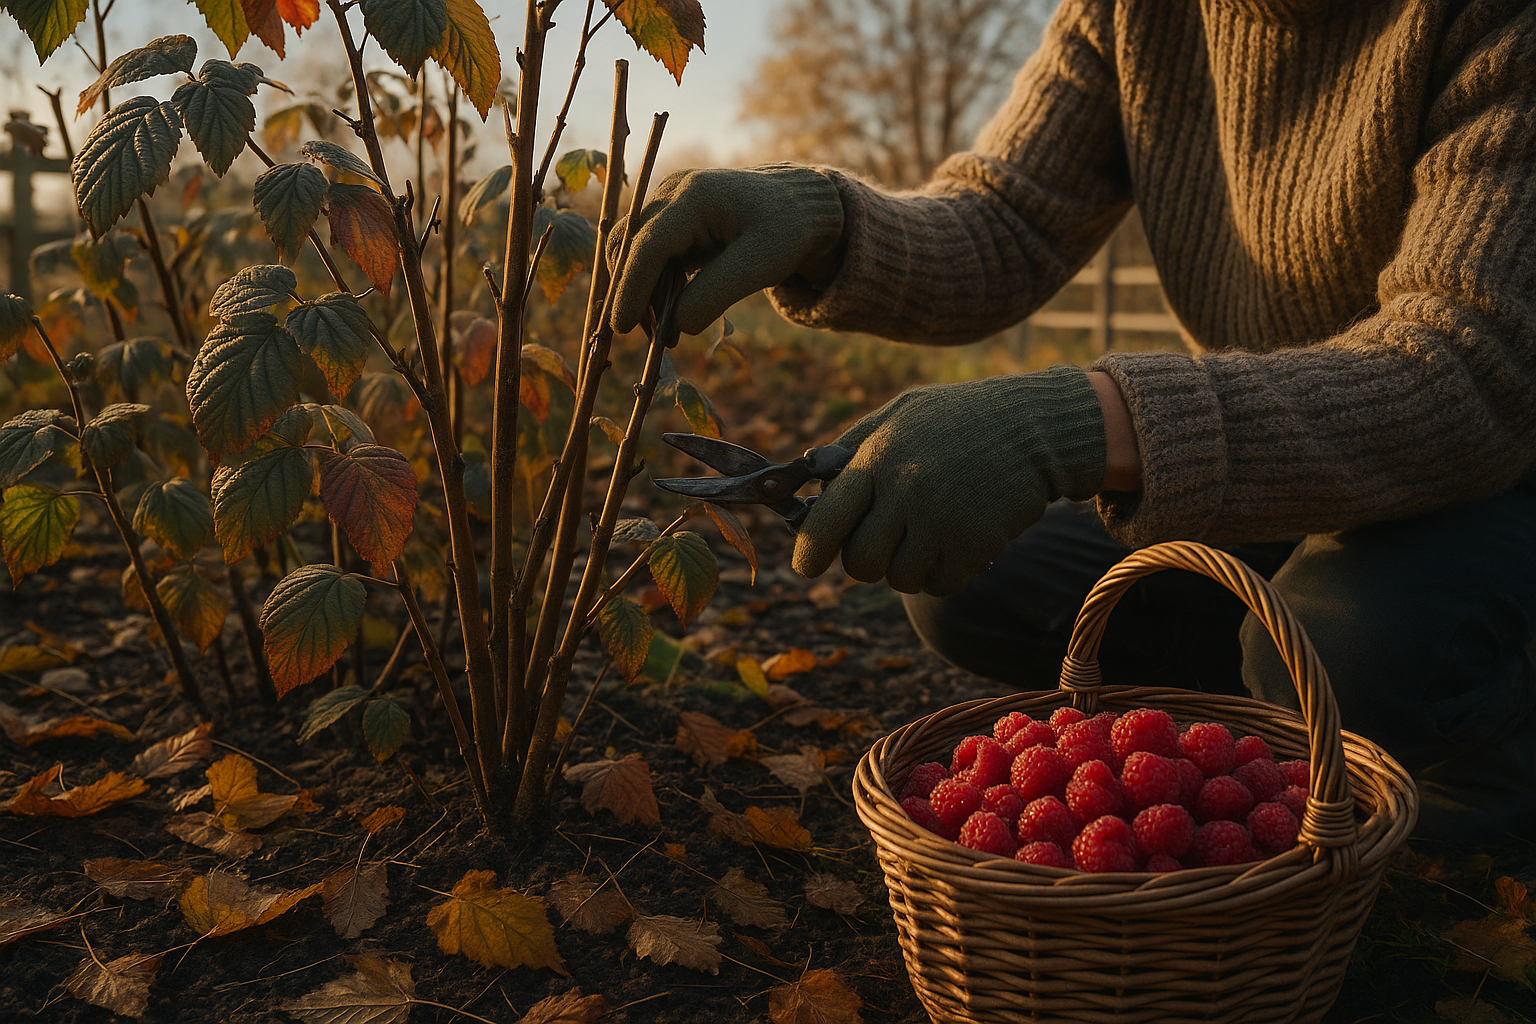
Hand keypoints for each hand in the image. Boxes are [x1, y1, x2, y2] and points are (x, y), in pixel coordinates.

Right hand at [608, 164, 844, 336]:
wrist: (802, 205)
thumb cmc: (787, 230)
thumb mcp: (760, 265)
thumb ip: (714, 294)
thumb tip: (675, 325)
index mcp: (694, 196)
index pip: (647, 246)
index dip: (630, 288)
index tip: (620, 328)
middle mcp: (673, 191)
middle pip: (630, 247)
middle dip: (634, 294)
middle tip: (657, 339)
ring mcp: (669, 201)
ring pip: (635, 253)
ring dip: (643, 294)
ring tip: (670, 334)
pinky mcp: (672, 217)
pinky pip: (649, 253)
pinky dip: (654, 285)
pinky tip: (672, 314)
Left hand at [792, 367, 1107, 594]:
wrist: (1036, 427)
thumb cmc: (958, 419)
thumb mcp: (899, 414)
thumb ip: (851, 449)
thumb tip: (806, 490)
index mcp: (878, 456)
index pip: (824, 522)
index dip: (808, 552)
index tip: (807, 566)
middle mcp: (904, 490)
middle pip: (860, 563)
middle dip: (867, 560)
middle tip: (887, 541)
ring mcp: (941, 520)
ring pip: (899, 578)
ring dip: (910, 564)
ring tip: (931, 529)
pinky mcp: (974, 544)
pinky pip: (939, 583)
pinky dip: (944, 570)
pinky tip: (959, 537)